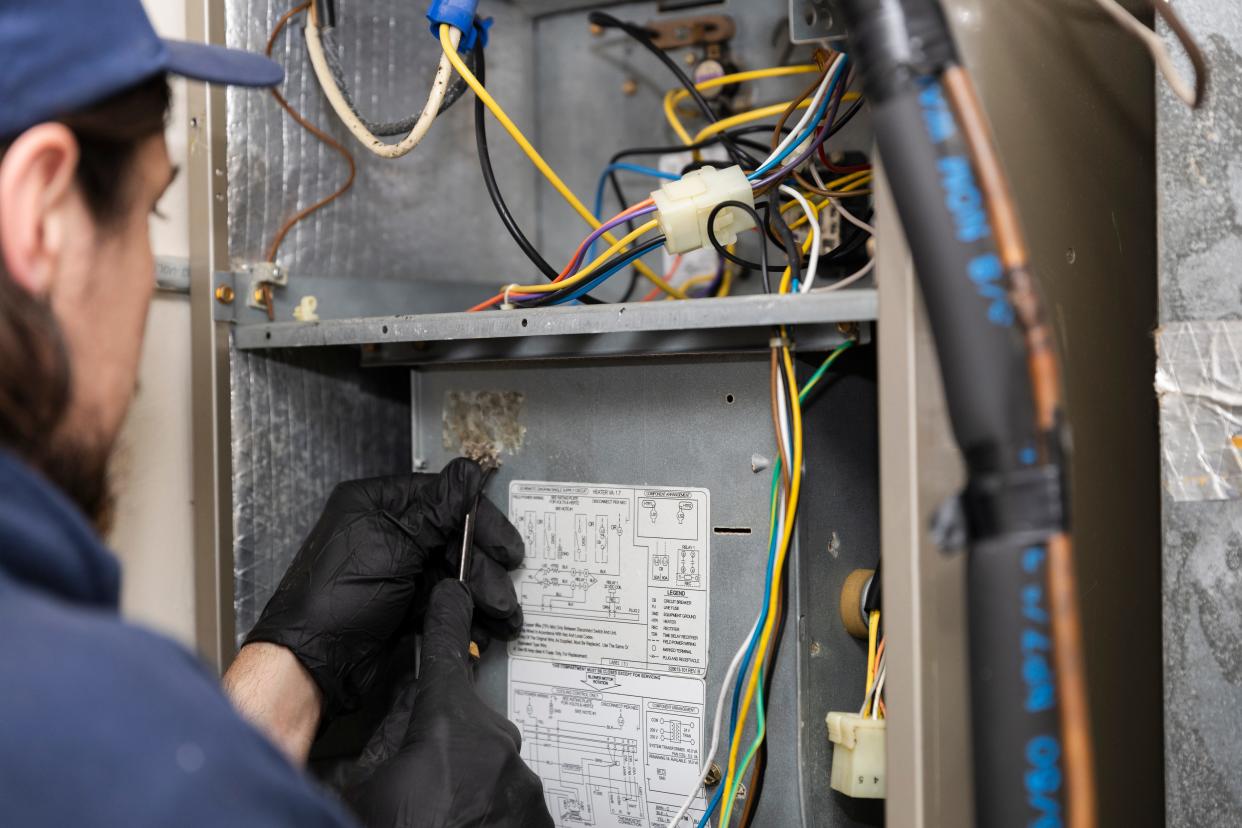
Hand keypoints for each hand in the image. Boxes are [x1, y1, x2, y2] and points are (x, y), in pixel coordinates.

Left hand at [244, 458, 523, 716]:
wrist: (312, 664)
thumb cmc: (336, 599)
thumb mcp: (395, 547)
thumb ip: (438, 510)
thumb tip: (469, 471)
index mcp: (377, 504)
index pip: (443, 499)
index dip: (480, 522)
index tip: (506, 546)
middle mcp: (387, 531)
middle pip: (452, 537)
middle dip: (481, 568)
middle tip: (502, 594)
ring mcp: (395, 568)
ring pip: (452, 572)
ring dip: (479, 595)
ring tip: (500, 618)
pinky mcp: (401, 602)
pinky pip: (442, 600)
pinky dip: (462, 613)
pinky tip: (480, 628)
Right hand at [346, 581, 552, 827]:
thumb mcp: (358, 791)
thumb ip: (367, 756)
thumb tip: (355, 751)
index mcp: (445, 727)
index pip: (443, 652)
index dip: (445, 619)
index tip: (455, 592)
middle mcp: (495, 747)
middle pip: (464, 729)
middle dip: (441, 752)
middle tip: (416, 794)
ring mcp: (524, 785)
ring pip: (490, 772)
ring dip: (467, 791)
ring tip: (439, 821)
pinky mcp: (542, 819)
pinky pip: (511, 804)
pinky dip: (489, 817)